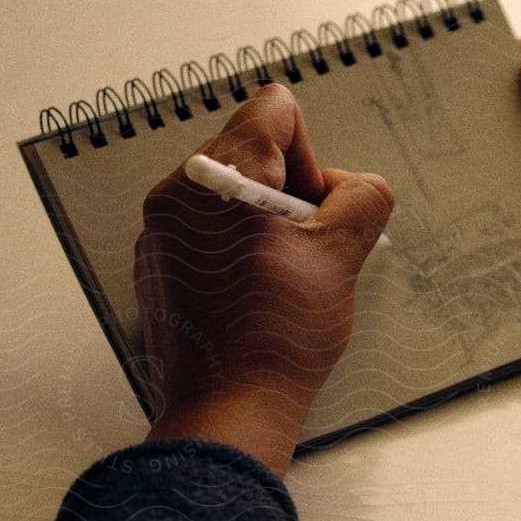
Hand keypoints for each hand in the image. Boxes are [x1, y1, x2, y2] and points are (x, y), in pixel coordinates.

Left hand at [133, 84, 393, 476]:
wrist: (226, 409)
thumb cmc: (277, 338)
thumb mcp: (343, 257)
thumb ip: (363, 198)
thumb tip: (355, 188)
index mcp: (218, 178)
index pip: (274, 110)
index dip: (311, 155)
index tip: (313, 208)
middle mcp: (177, 193)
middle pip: (252, 151)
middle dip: (290, 192)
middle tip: (305, 250)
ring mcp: (160, 230)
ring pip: (231, 192)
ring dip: (266, 222)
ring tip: (280, 277)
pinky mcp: (157, 263)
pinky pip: (208, 229)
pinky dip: (237, 248)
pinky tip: (254, 295)